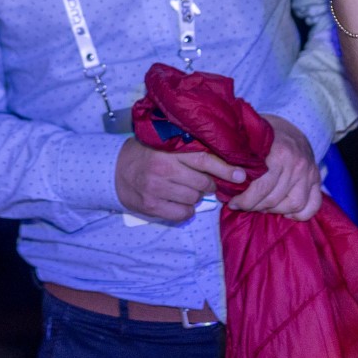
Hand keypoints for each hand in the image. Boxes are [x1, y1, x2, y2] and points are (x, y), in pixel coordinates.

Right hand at [115, 137, 244, 222]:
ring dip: (196, 197)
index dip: (225, 168)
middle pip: (202, 183)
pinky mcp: (151, 206)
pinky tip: (178, 201)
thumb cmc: (146, 154)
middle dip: (209, 184)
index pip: (203, 159)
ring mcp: (156, 189)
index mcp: (168, 150)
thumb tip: (224, 159)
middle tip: (204, 181)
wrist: (116, 171)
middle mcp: (162, 169)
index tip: (241, 175)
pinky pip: (183, 214)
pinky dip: (186, 210)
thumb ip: (188, 149)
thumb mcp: (164, 144)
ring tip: (186, 189)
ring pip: (194, 199)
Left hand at [227, 115, 321, 220]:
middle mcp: (297, 164)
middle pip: (274, 199)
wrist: (288, 124)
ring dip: (274, 211)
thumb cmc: (264, 133)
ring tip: (261, 207)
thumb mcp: (250, 139)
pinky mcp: (317, 178)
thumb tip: (225, 179)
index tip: (233, 203)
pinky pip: (313, 205)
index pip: (261, 188)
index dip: (245, 200)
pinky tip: (285, 212)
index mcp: (279, 153)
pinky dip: (299, 214)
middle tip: (243, 205)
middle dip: (255, 206)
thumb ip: (240, 158)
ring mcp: (309, 172)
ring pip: (292, 205)